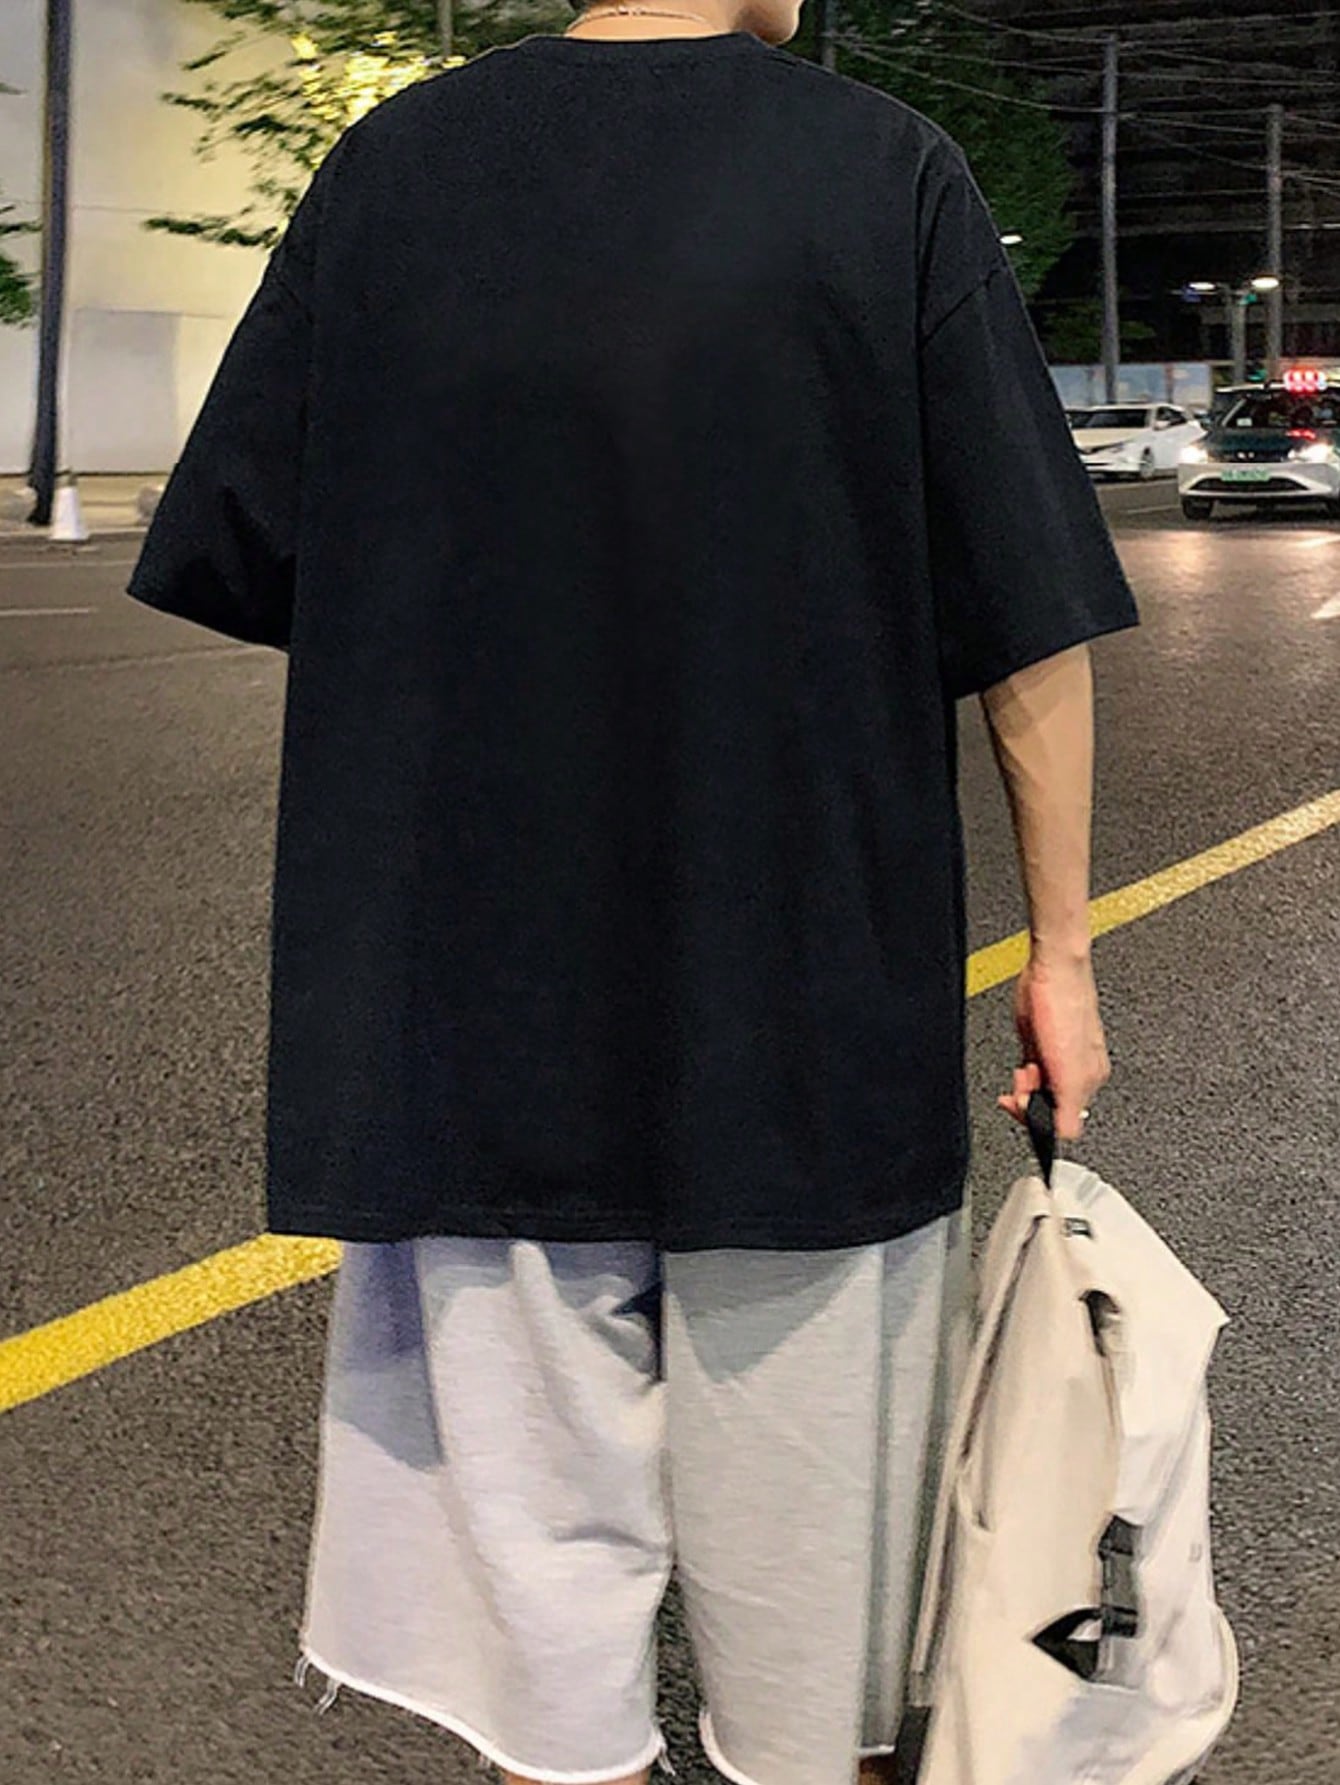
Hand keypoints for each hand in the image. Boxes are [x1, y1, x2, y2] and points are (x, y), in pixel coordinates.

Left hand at [997, 949, 1110, 1142]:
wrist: (1051, 970)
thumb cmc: (1065, 1006)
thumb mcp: (1069, 1068)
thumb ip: (1069, 1107)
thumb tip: (1065, 1135)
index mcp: (1090, 1078)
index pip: (1065, 1122)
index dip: (1040, 1120)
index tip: (1026, 1108)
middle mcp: (1077, 1070)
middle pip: (1048, 1107)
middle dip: (1029, 1100)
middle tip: (1023, 1082)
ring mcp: (1057, 1056)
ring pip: (1035, 1090)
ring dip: (1024, 1086)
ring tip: (1025, 1067)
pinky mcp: (1040, 1044)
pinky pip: (1028, 1072)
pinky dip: (1021, 1074)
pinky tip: (1023, 1062)